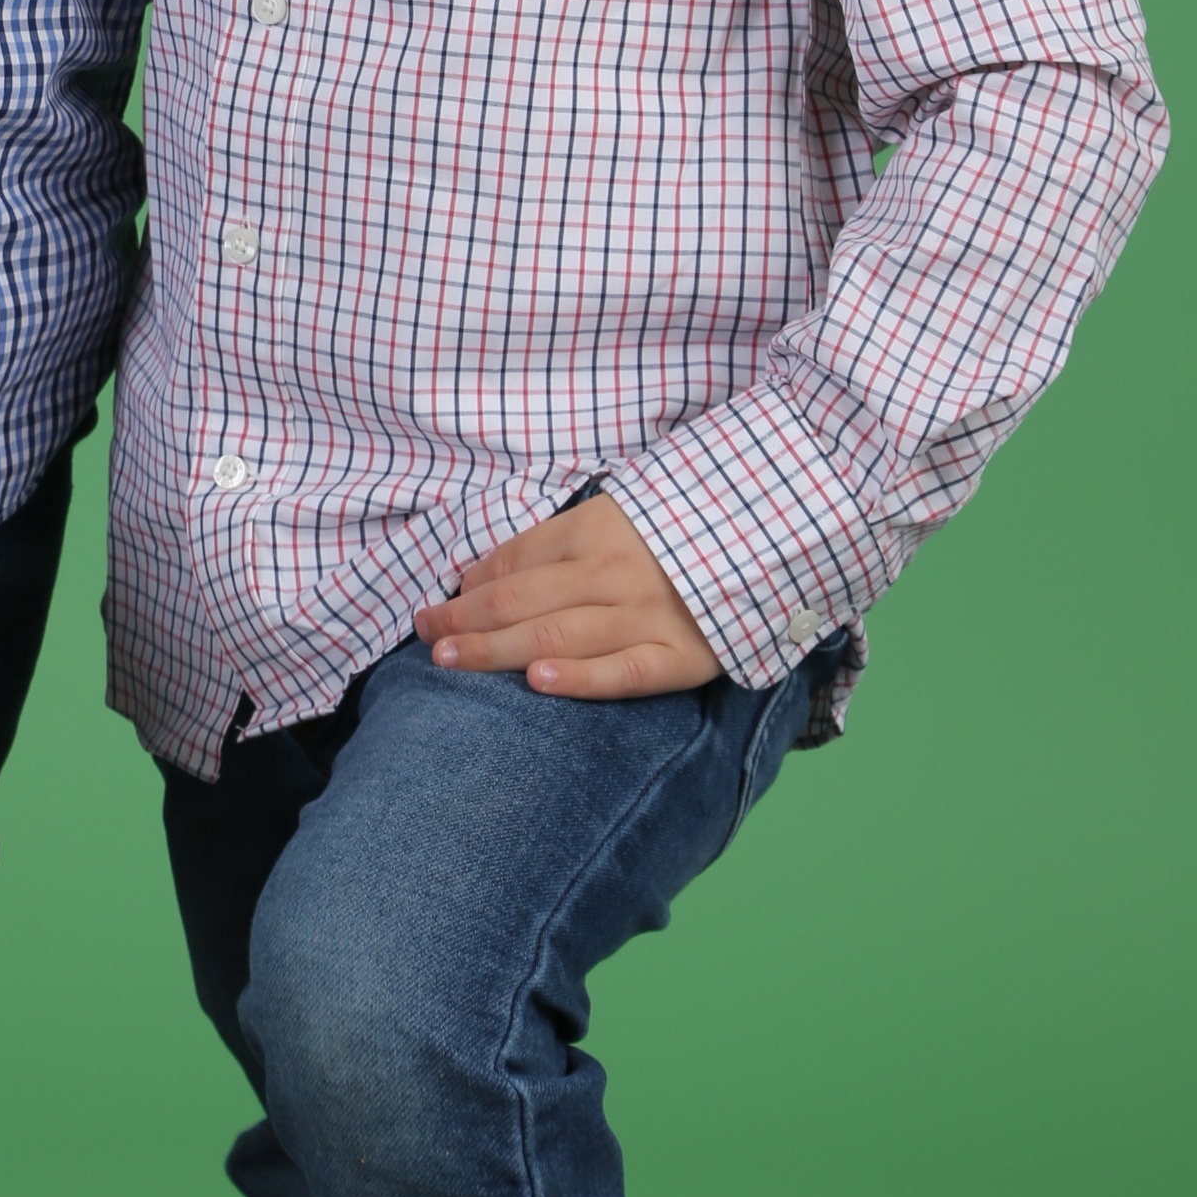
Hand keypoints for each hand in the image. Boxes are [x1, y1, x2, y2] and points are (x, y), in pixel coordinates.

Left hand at [414, 492, 720, 697]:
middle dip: (465, 618)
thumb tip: (476, 573)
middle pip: (523, 599)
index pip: (517, 561)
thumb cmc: (681, 530)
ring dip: (496, 649)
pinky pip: (624, 672)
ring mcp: (647, 615)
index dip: (471, 584)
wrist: (772, 537)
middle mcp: (613, 572)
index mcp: (596, 530)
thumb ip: (549, 543)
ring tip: (449, 658)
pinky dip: (579, 677)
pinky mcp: (682, 658)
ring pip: (557, 635)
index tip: (436, 602)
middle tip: (424, 633)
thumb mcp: (614, 515)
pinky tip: (536, 682)